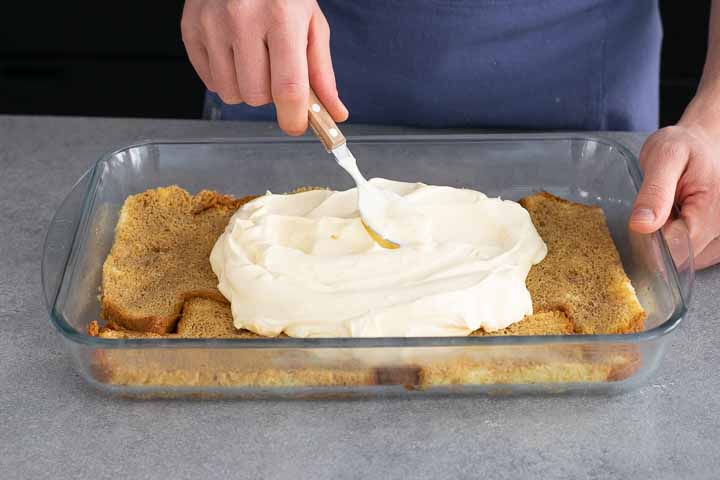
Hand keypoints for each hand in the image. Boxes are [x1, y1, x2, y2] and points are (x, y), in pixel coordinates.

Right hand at [181, 0, 347, 134]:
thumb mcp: (311, 23)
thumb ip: (321, 72)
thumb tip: (333, 112)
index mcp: (281, 17)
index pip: (288, 87)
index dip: (293, 117)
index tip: (296, 125)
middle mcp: (242, 18)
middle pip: (256, 96)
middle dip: (270, 96)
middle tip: (275, 71)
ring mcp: (212, 24)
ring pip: (230, 94)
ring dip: (246, 89)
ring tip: (253, 60)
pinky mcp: (191, 29)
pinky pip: (210, 82)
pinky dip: (225, 78)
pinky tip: (234, 54)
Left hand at [630, 124, 719, 268]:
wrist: (703, 142)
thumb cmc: (683, 147)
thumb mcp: (664, 157)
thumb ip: (654, 192)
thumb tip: (641, 225)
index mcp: (713, 209)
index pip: (678, 249)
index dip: (652, 245)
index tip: (642, 226)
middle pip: (684, 258)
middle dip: (662, 243)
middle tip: (656, 213)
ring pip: (691, 260)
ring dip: (673, 245)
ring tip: (669, 214)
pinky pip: (698, 255)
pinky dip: (682, 245)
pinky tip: (677, 222)